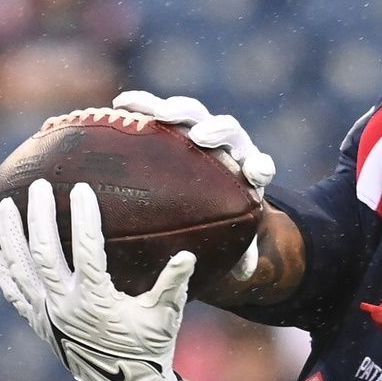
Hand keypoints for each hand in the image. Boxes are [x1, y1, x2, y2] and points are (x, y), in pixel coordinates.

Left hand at [0, 179, 193, 380]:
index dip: (83, 218)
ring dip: (10, 236)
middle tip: (40, 186)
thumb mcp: (165, 316)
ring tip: (4, 205)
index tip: (82, 190)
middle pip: (43, 253)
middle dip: (39, 216)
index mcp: (95, 301)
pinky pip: (12, 293)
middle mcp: (64, 307)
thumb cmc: (150, 350)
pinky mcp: (39, 323)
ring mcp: (47, 315)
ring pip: (20, 269)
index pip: (86, 250)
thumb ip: (173, 284)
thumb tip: (187, 256)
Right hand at [113, 91, 275, 279]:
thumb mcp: (235, 237)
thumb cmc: (225, 216)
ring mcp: (202, 129)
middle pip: (228, 129)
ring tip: (156, 114)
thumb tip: (244, 275)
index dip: (259, 167)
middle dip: (216, 131)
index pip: (261, 166)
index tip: (254, 171)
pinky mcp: (177, 122)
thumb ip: (243, 252)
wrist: (213, 188)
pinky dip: (143, 105)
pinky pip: (159, 109)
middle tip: (199, 138)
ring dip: (176, 110)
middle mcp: (229, 145)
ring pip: (193, 113)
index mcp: (248, 172)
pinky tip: (120, 105)